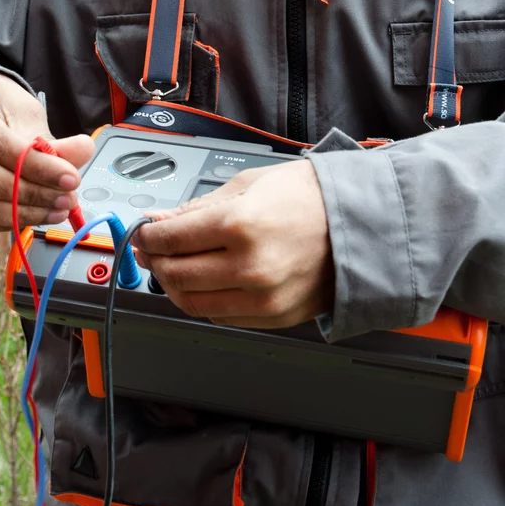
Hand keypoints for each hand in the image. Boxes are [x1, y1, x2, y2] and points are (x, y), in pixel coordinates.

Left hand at [133, 160, 332, 328]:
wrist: (362, 224)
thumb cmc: (310, 197)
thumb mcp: (248, 186)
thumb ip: (197, 208)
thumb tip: (158, 221)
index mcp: (240, 225)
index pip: (171, 239)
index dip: (147, 236)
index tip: (143, 231)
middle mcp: (249, 267)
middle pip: (175, 273)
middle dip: (153, 259)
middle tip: (149, 248)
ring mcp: (262, 298)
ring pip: (192, 303)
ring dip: (171, 284)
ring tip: (170, 266)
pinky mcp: (273, 319)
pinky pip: (219, 317)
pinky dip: (201, 301)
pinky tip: (201, 281)